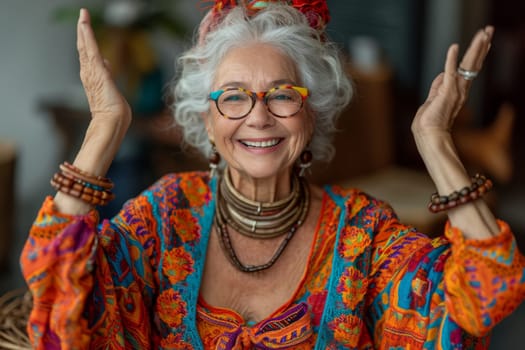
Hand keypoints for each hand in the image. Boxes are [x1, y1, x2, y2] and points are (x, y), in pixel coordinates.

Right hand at [77, 8, 130, 126]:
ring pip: (85, 46)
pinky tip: (85, 24)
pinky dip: (87, 35)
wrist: (112, 122)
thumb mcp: (112, 90)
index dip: (86, 42)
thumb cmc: (114, 113)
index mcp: (93, 79)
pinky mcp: (98, 70)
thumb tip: (107, 64)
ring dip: (84, 30)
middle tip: (82, 16)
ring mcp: (92, 72)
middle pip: (84, 49)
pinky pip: (91, 49)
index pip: (88, 57)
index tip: (86, 30)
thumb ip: (107, 76)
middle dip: (83, 32)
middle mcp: (89, 74)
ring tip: (83, 16)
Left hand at [411, 26, 493, 135]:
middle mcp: (461, 89)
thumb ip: (437, 87)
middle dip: (481, 45)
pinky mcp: (446, 92)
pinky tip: (454, 47)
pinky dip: (451, 59)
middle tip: (489, 29)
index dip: (477, 53)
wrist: (429, 135)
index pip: (470, 68)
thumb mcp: (432, 100)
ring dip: (475, 47)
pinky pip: (449, 72)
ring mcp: (455, 90)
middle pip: (474, 63)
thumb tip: (441, 74)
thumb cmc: (429, 122)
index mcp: (458, 91)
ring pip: (468, 65)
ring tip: (484, 33)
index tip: (484, 40)